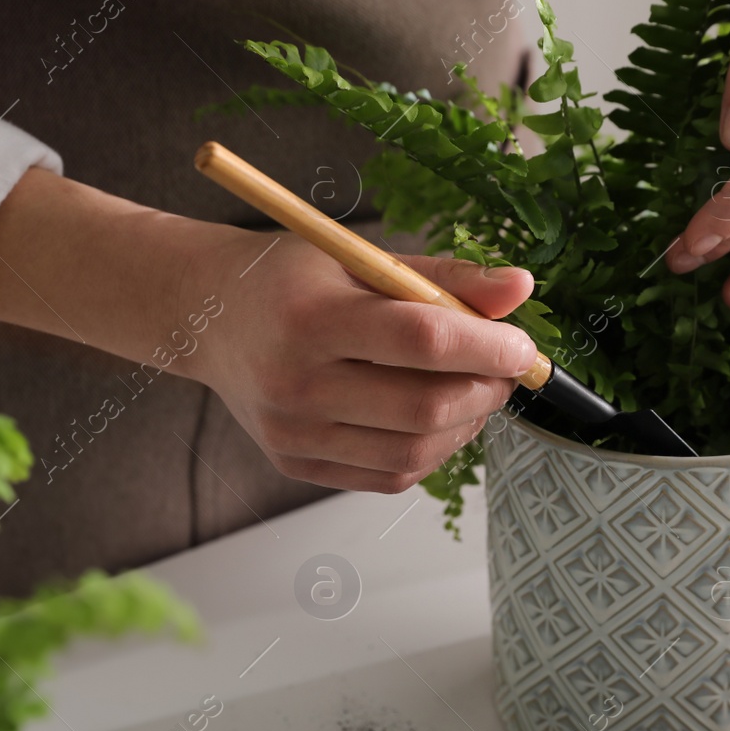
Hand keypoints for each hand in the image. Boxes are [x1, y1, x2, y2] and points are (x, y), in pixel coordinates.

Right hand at [198, 234, 536, 492]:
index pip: (421, 339)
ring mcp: (292, 433)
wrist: (207, 314)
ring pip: (413, 451)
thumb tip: (521, 288)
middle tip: (504, 368)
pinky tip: (436, 418)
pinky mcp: (296, 465)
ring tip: (474, 390)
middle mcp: (295, 382)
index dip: (487, 346)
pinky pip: (388, 475)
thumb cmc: (289, 278)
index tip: (522, 346)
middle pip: (423, 407)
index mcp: (310, 315)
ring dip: (466, 425)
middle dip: (486, 390)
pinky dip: (431, 451)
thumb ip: (443, 276)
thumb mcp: (360, 255)